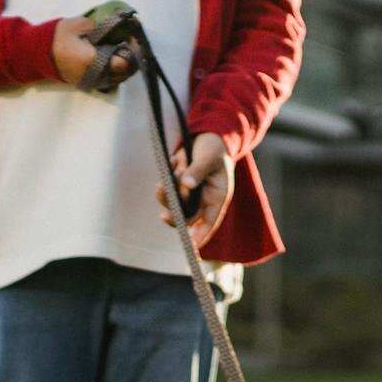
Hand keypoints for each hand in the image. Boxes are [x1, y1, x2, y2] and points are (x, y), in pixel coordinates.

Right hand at [52, 15, 132, 87]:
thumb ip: (99, 27)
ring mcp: (92, 83)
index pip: (124, 64)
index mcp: (94, 61)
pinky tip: (114, 61)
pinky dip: (115, 73)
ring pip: (118, 79)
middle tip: (132, 46)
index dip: (133, 52)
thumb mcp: (78, 25)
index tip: (133, 40)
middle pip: (125, 74)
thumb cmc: (57, 38)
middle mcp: (95, 76)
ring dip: (125, 68)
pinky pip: (109, 82)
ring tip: (124, 53)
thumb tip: (114, 29)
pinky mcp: (88, 84)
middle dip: (132, 60)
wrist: (38, 54)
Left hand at [157, 132, 235, 248]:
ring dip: (168, 190)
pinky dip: (167, 176)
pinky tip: (176, 158)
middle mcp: (202, 200)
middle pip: (186, 217)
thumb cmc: (214, 148)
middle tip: (165, 217)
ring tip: (176, 163)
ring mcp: (188, 194)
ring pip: (173, 203)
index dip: (201, 235)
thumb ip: (198, 171)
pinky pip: (166, 188)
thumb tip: (186, 184)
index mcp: (216, 198)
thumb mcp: (209, 157)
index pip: (209, 222)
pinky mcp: (177, 186)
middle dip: (175, 215)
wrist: (207, 136)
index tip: (192, 246)